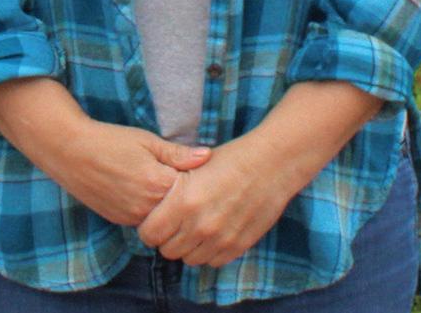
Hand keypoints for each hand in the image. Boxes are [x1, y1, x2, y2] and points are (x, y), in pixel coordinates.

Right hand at [0, 77, 209, 226]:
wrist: (69, 151)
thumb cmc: (110, 140)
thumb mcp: (146, 140)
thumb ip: (178, 153)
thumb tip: (208, 156)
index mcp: (157, 184)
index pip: (191, 192)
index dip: (197, 182)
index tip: (202, 172)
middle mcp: (146, 207)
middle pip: (178, 210)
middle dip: (185, 199)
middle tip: (189, 182)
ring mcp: (131, 217)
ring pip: (161, 219)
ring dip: (167, 207)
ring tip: (165, 185)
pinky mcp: (119, 220)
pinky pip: (143, 220)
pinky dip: (150, 210)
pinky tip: (147, 192)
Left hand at [135, 134, 293, 266]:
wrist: (271, 164)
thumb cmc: (230, 159)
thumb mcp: (193, 167)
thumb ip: (171, 191)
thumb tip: (154, 207)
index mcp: (183, 201)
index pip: (149, 234)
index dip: (150, 228)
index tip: (156, 220)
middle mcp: (199, 225)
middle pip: (167, 250)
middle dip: (168, 238)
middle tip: (176, 224)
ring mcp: (219, 239)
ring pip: (189, 259)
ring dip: (189, 247)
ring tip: (195, 228)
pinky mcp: (238, 246)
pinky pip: (212, 261)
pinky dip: (209, 251)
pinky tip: (213, 233)